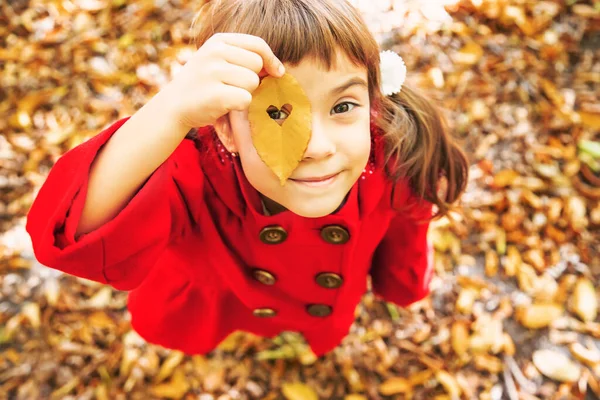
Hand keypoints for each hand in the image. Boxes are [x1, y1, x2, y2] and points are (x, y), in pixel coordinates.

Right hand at [159, 33, 284, 129]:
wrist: (173, 106)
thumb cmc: (203, 85)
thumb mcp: (217, 61)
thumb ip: (243, 58)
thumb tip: (278, 68)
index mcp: (218, 41)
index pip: (257, 44)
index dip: (271, 59)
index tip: (277, 72)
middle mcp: (214, 52)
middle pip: (257, 64)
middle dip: (252, 78)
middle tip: (233, 87)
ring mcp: (213, 72)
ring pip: (252, 82)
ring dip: (245, 93)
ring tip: (226, 95)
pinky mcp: (215, 94)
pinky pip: (245, 99)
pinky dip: (239, 106)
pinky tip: (223, 105)